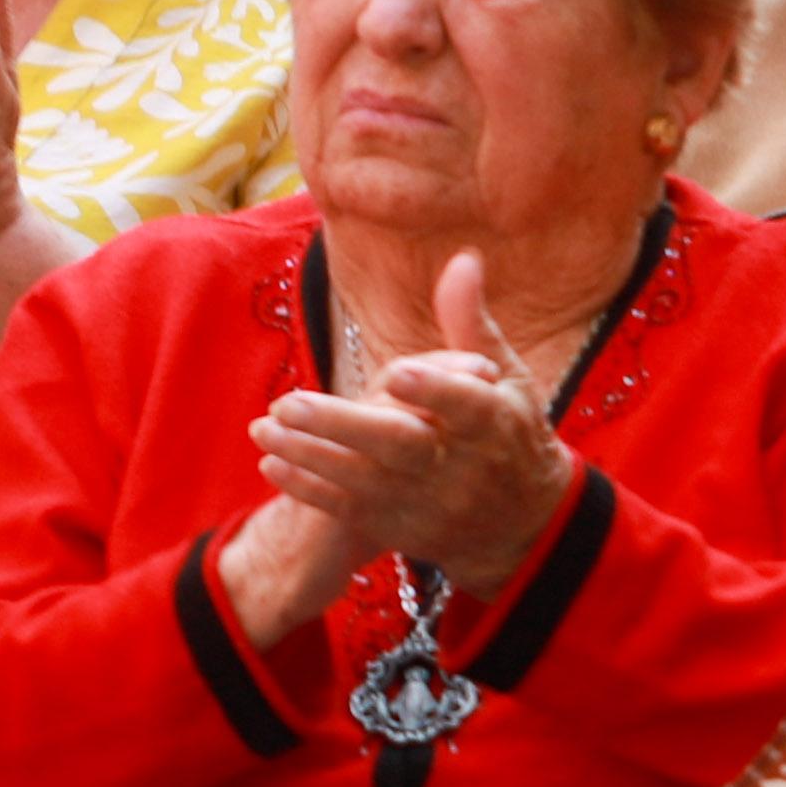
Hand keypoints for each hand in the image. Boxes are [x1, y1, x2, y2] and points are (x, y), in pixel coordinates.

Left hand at [250, 250, 578, 589]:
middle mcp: (462, 467)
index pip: (469, 407)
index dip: (436, 390)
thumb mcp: (506, 378)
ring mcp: (429, 502)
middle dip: (343, 426)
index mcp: (494, 423)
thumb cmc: (506, 432)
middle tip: (286, 402)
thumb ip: (470, 322)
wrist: (523, 523)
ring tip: (263, 427)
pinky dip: (309, 490)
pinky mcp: (400, 528)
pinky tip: (271, 463)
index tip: (397, 372)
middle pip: (402, 447)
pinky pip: (350, 512)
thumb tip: (463, 259)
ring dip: (309, 455)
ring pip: (366, 482)